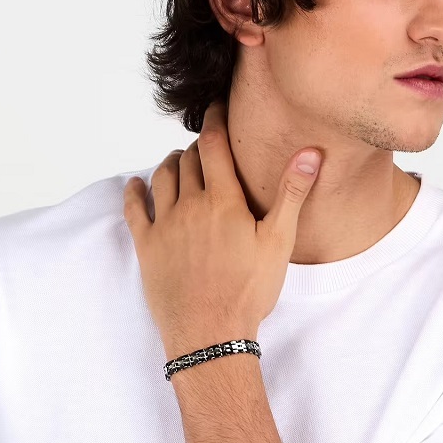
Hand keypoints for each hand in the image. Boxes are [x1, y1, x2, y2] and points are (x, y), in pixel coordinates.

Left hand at [123, 100, 321, 359]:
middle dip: (196, 147)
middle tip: (205, 146)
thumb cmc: (249, 291)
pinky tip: (135, 184)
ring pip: (162, 178)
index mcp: (223, 201)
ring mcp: (165, 225)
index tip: (215, 107)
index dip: (215, 122)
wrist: (210, 334)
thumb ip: (291, 193)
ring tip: (178, 160)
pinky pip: (134, 210)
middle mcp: (190, 205)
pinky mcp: (147, 247)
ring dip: (170, 163)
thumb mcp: (279, 241)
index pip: (214, 146)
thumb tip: (309, 154)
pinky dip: (134, 192)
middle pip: (187, 160)